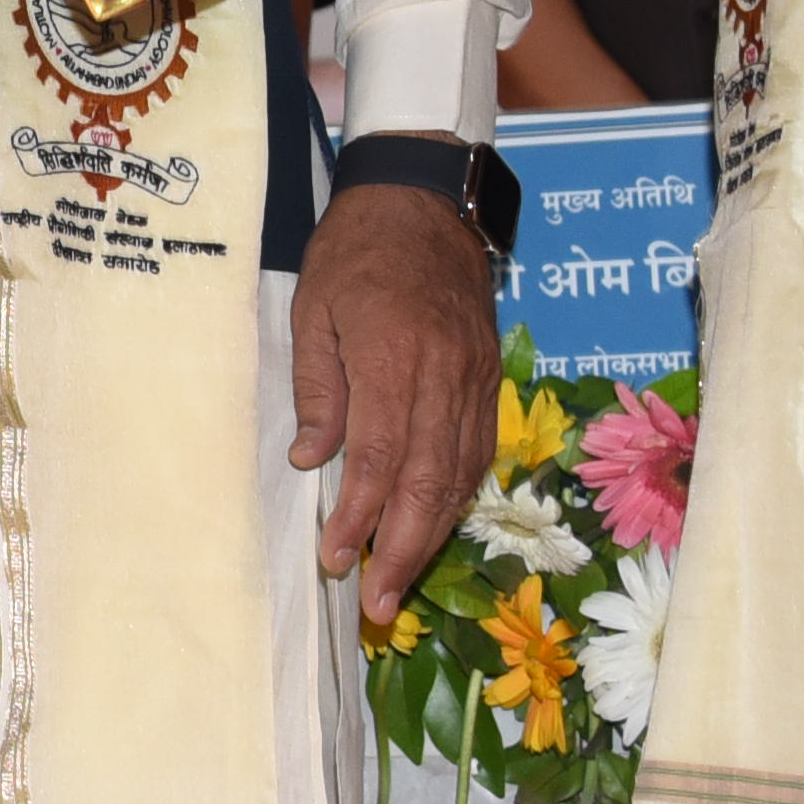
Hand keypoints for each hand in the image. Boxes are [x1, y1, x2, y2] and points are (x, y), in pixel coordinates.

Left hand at [294, 182, 503, 624]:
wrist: (426, 199)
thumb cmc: (356, 249)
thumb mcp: (314, 307)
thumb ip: (317, 387)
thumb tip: (314, 460)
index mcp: (391, 355)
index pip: (379, 457)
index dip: (359, 518)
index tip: (335, 560)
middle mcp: (442, 374)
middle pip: (428, 482)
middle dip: (402, 551)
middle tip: (376, 604)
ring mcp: (474, 378)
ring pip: (460, 475)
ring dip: (432, 536)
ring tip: (399, 582)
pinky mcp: (489, 378)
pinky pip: (478, 451)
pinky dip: (457, 497)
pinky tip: (435, 525)